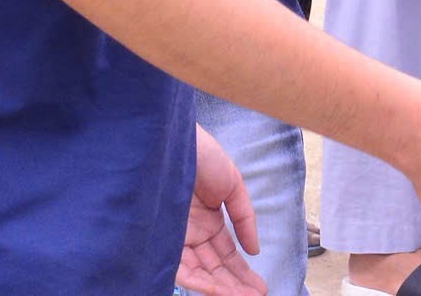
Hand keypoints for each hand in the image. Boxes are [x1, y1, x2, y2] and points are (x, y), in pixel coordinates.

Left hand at [178, 125, 264, 294]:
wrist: (172, 139)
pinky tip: (217, 290)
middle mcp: (191, 233)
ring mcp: (176, 237)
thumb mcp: (232, 184)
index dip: (242, 272)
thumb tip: (255, 250)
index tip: (260, 288)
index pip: (226, 254)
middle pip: (214, 268)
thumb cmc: (201, 155)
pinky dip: (199, 281)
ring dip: (221, 288)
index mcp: (207, 220)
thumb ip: (244, 218)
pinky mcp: (160, 239)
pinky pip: (180, 268)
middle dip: (235, 285)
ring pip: (199, 272)